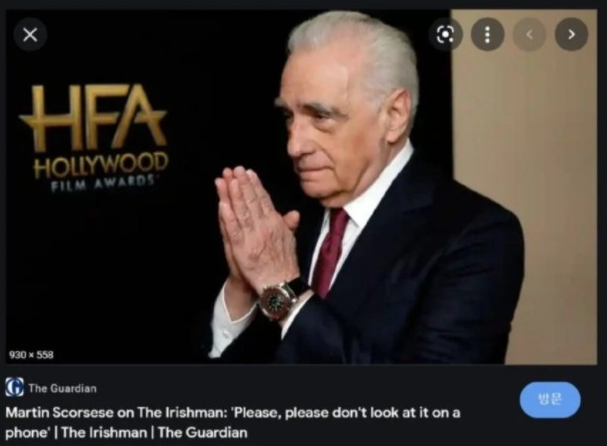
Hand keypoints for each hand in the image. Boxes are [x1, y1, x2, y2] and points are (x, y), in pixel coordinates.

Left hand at [218, 166, 300, 293]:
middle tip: (234, 169)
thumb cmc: (284, 263)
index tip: (248, 172)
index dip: (255, 185)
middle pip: (251, 201)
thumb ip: (289, 225)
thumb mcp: (290, 241)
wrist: (279, 283)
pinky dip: (227, 217)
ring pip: (241, 211)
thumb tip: (294, 213)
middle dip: (242, 184)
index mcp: (275, 223)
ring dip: (232, 195)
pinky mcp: (241, 248)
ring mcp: (252, 237)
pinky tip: (222, 204)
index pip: (264, 200)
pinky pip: (233, 230)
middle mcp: (264, 226)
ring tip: (226, 180)